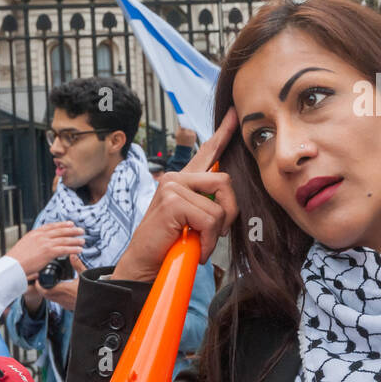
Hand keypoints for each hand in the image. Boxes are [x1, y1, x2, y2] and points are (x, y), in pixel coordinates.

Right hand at [5, 221, 85, 275]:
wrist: (12, 266)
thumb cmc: (16, 259)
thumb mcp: (24, 245)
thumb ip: (33, 243)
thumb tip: (40, 246)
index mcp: (34, 233)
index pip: (51, 226)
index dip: (62, 225)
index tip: (70, 224)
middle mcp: (40, 236)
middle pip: (60, 231)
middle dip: (72, 230)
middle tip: (80, 230)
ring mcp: (45, 243)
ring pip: (64, 239)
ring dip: (75, 240)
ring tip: (82, 241)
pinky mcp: (48, 252)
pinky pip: (64, 249)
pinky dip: (73, 249)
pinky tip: (79, 250)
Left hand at [31, 254, 86, 311]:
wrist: (97, 302)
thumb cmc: (91, 290)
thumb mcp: (84, 275)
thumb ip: (77, 265)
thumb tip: (72, 255)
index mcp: (63, 289)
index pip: (44, 289)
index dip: (39, 284)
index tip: (38, 278)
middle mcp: (61, 298)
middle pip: (45, 295)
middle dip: (41, 288)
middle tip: (41, 281)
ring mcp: (64, 303)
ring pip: (50, 299)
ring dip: (48, 292)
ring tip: (50, 284)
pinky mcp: (68, 306)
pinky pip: (57, 302)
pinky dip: (55, 296)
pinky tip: (60, 291)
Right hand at [113, 108, 239, 283]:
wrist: (145, 266)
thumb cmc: (171, 246)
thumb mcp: (194, 222)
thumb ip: (208, 203)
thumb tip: (230, 196)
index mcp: (183, 181)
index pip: (207, 152)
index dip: (223, 133)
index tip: (235, 115)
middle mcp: (176, 178)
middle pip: (225, 181)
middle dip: (229, 212)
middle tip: (215, 233)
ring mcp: (172, 187)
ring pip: (220, 204)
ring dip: (216, 232)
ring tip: (199, 242)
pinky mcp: (172, 201)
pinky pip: (211, 219)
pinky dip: (208, 240)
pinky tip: (195, 247)